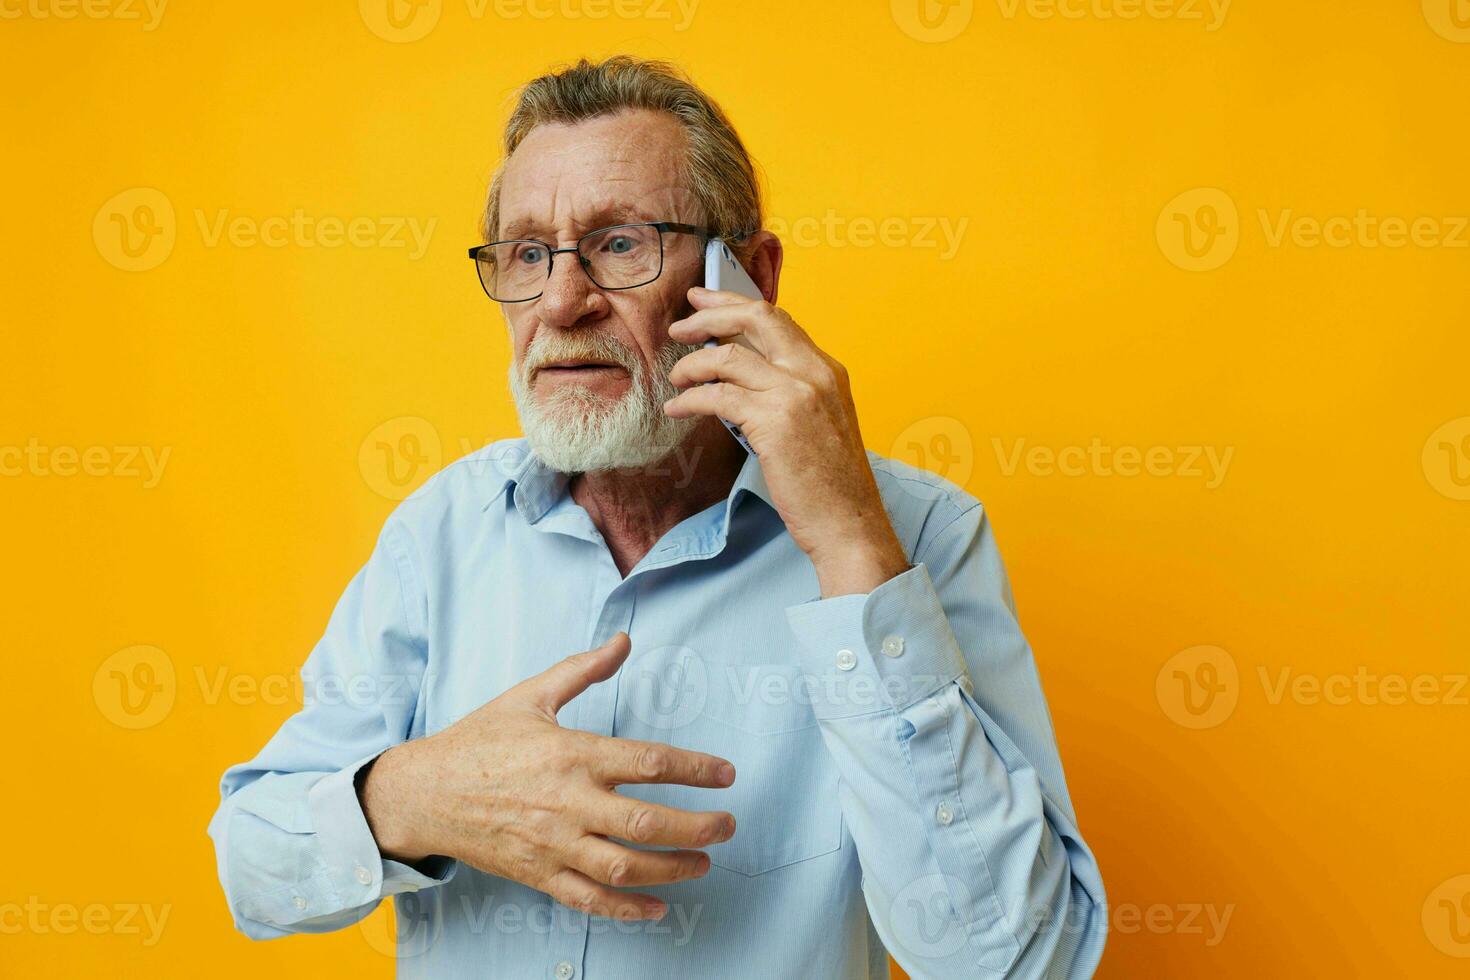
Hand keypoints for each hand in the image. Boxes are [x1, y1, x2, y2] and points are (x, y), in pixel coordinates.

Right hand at [358, 632, 736, 920]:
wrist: (424, 792)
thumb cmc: (479, 740)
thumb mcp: (530, 695)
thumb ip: (583, 669)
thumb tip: (623, 639)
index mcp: (571, 755)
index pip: (648, 763)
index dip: (695, 769)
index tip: (727, 774)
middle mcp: (568, 803)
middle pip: (648, 823)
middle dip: (699, 827)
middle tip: (728, 825)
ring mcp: (554, 845)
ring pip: (626, 868)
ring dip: (673, 869)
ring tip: (704, 862)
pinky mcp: (539, 875)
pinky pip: (590, 900)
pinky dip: (627, 909)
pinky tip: (658, 907)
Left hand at [664, 286, 910, 595]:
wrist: (849, 524)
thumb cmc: (830, 485)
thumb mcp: (820, 423)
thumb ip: (790, 393)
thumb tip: (740, 377)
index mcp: (828, 370)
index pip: (778, 320)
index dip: (736, 305)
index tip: (705, 302)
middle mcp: (815, 373)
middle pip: (755, 319)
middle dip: (710, 314)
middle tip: (679, 326)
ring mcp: (796, 394)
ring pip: (728, 356)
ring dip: (692, 364)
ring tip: (676, 378)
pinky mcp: (774, 422)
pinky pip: (718, 396)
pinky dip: (690, 399)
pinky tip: (678, 408)